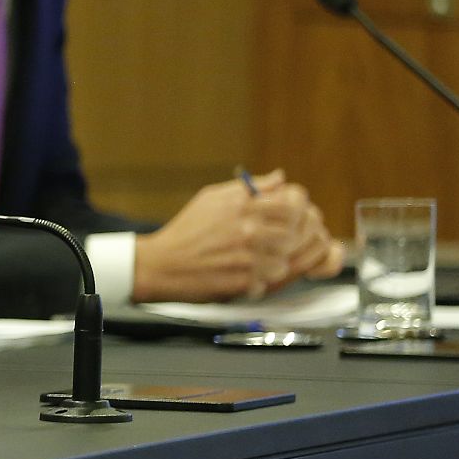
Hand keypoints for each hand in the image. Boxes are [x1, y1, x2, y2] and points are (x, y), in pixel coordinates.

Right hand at [132, 172, 346, 302]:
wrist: (160, 264)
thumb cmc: (186, 230)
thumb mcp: (212, 198)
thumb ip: (250, 187)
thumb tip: (280, 178)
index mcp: (242, 204)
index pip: (294, 202)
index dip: (298, 209)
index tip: (291, 216)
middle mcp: (247, 228)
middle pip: (295, 232)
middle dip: (290, 238)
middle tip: (277, 242)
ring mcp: (246, 256)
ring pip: (286, 259)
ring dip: (275, 262)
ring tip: (257, 260)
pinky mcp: (243, 280)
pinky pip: (268, 280)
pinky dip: (259, 279)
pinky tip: (243, 273)